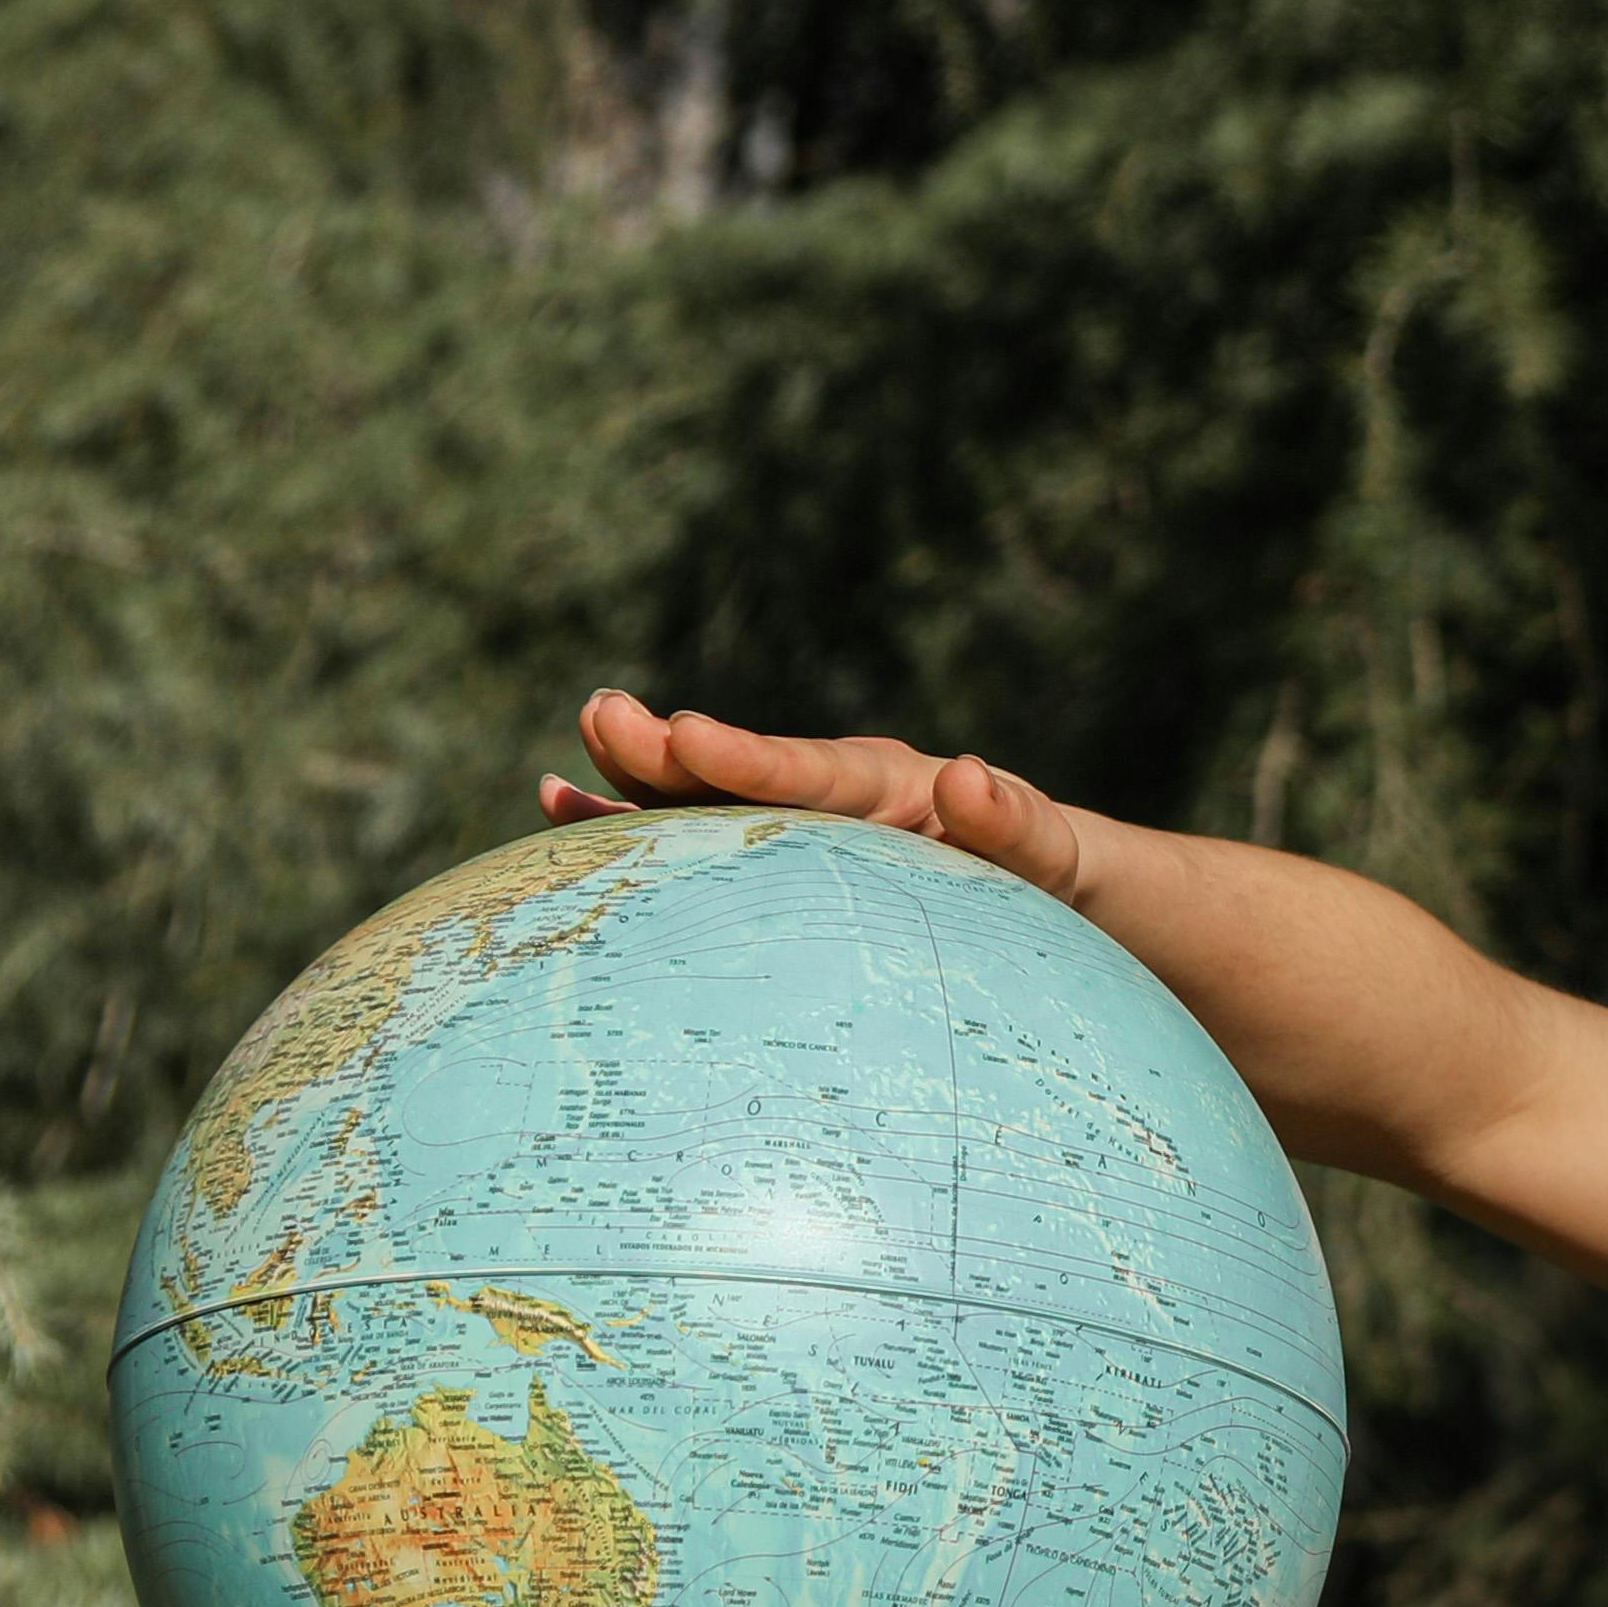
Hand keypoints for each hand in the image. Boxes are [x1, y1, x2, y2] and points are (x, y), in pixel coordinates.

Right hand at [544, 694, 1100, 910]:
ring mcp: (786, 825)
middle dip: (667, 751)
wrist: (1037, 891)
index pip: (811, 771)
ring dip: (631, 788)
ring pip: (696, 804)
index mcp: (888, 784)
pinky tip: (558, 810)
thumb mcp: (1049, 855)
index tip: (688, 737)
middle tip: (603, 715)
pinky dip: (627, 832)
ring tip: (558, 777)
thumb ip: (1014, 823)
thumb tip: (970, 777)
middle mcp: (821, 794)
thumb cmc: (1046, 874)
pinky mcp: (763, 862)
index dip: (748, 758)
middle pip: (735, 773)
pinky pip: (688, 845)